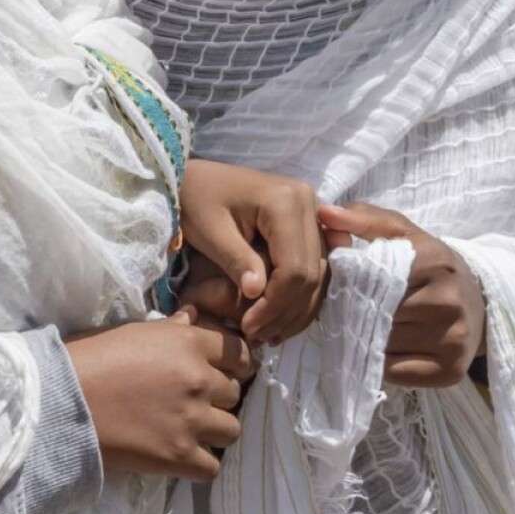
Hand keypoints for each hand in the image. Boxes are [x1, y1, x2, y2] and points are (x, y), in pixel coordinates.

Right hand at [67, 315, 256, 481]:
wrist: (59, 401)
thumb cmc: (88, 360)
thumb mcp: (133, 333)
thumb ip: (170, 330)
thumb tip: (192, 319)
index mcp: (187, 342)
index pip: (239, 354)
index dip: (233, 365)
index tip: (221, 374)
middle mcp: (197, 379)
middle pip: (236, 393)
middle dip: (219, 399)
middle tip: (194, 404)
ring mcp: (191, 420)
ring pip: (232, 430)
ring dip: (214, 432)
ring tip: (189, 431)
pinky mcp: (179, 456)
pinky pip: (213, 467)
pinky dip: (200, 464)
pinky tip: (181, 456)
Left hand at [179, 159, 326, 344]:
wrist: (196, 178)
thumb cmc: (196, 200)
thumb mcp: (210, 232)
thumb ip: (237, 262)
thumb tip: (256, 294)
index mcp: (286, 201)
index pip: (294, 267)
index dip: (275, 303)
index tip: (249, 326)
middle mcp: (309, 202)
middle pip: (311, 273)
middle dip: (285, 310)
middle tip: (257, 335)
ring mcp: (312, 211)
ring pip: (318, 273)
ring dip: (296, 308)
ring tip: (267, 332)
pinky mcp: (308, 222)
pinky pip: (314, 265)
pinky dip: (299, 294)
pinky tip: (279, 316)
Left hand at [319, 202, 483, 390]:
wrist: (481, 305)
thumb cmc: (432, 268)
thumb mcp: (405, 235)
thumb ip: (365, 220)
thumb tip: (324, 213)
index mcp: (434, 261)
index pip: (371, 277)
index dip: (351, 283)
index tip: (346, 284)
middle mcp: (446, 300)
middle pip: (375, 312)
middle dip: (356, 312)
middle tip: (352, 309)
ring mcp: (451, 338)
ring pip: (382, 343)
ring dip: (367, 338)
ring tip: (372, 328)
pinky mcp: (449, 370)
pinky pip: (393, 372)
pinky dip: (381, 362)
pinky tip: (386, 349)